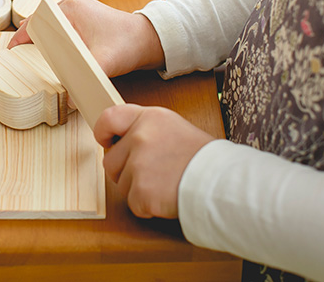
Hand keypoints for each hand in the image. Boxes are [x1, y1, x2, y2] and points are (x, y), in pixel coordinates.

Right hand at [7, 0, 164, 77]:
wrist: (148, 39)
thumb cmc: (127, 44)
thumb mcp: (103, 62)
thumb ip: (84, 79)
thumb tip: (66, 100)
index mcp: (70, 9)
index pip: (35, 20)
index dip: (21, 37)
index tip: (11, 54)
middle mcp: (70, 7)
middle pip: (39, 24)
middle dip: (28, 42)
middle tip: (19, 62)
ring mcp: (76, 13)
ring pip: (48, 28)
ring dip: (41, 43)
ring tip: (32, 63)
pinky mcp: (82, 22)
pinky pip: (59, 31)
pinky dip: (53, 43)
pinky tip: (51, 60)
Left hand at [94, 104, 214, 218]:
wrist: (220, 181)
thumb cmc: (204, 158)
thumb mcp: (174, 128)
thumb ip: (147, 131)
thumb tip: (124, 142)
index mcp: (149, 118)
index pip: (109, 117)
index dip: (103, 132)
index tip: (105, 141)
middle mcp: (140, 137)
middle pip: (110, 160)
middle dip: (124, 171)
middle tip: (151, 174)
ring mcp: (138, 164)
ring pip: (120, 183)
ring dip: (137, 189)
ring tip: (164, 184)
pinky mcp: (140, 190)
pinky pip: (132, 202)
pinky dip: (146, 206)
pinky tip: (166, 197)